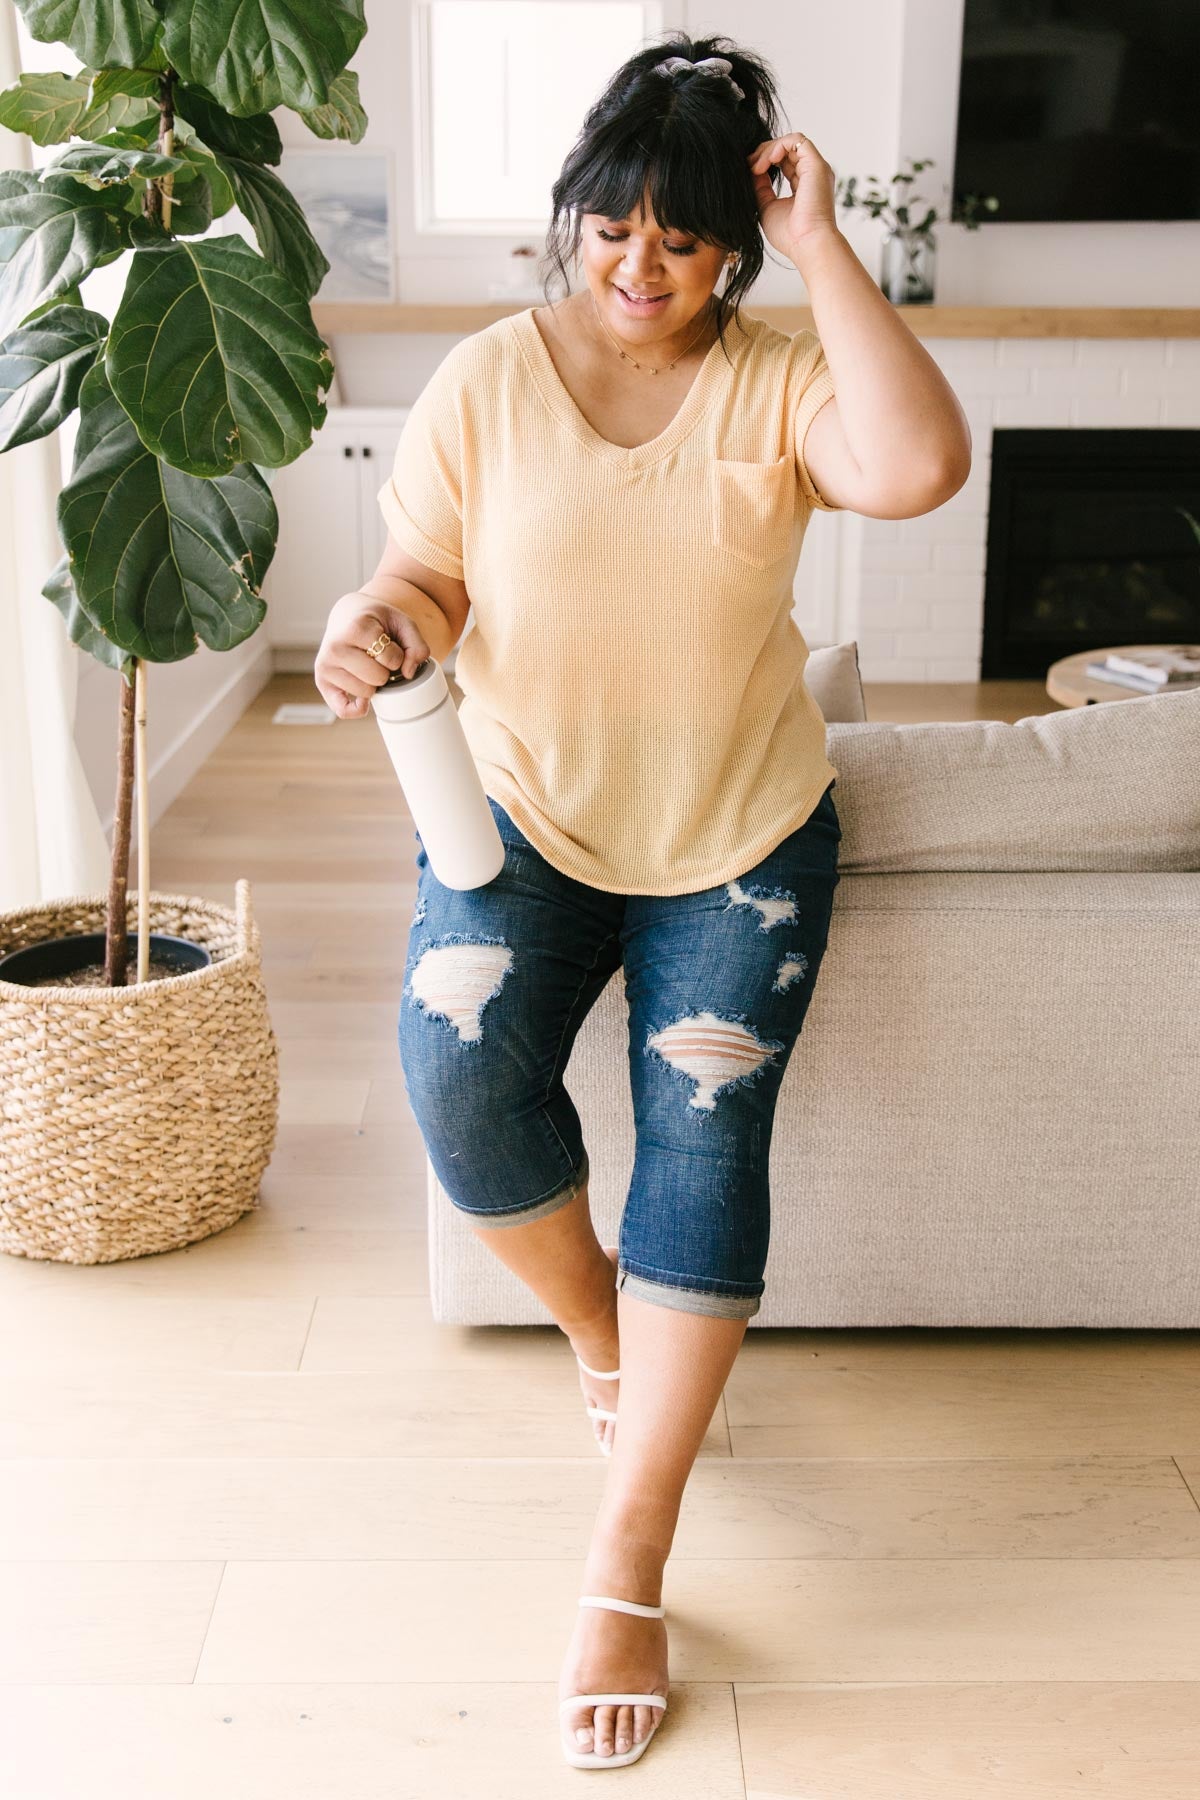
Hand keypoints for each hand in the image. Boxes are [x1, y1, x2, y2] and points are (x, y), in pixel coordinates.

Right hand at [314, 592, 430, 720]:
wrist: (346, 615)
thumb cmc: (376, 621)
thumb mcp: (402, 622)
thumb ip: (416, 645)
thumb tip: (409, 673)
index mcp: (355, 628)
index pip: (391, 659)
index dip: (397, 655)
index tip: (387, 643)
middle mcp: (335, 648)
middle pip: (378, 679)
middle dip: (385, 670)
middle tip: (376, 656)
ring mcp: (325, 666)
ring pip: (365, 693)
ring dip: (372, 683)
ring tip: (366, 665)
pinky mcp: (321, 682)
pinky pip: (343, 710)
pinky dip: (357, 709)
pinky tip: (362, 698)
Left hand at [747, 132, 838, 261]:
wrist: (807, 246)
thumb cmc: (790, 236)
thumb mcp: (767, 208)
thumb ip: (761, 188)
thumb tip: (752, 170)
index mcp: (804, 185)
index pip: (784, 162)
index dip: (765, 161)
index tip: (749, 171)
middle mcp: (812, 174)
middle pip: (787, 150)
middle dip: (764, 153)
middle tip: (748, 165)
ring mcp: (816, 168)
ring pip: (790, 142)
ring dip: (768, 150)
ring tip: (755, 166)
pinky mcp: (816, 165)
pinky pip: (796, 141)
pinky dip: (778, 146)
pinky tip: (766, 161)